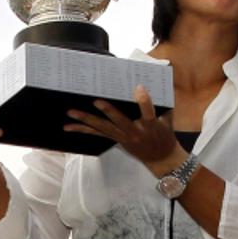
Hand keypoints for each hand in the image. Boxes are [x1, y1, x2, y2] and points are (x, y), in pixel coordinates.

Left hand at [64, 85, 182, 169]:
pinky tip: (68, 127)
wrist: (161, 159)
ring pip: (103, 128)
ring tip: (71, 112)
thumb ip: (161, 102)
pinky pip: (97, 134)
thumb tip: (156, 80)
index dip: (144, 100)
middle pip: (119, 121)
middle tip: (96, 100)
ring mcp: (123, 137)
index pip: (148, 112)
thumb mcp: (168, 118)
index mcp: (151, 126)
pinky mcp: (116, 140)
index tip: (139, 87)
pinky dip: (82, 129)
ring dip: (86, 120)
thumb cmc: (165, 134)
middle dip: (108, 111)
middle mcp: (135, 132)